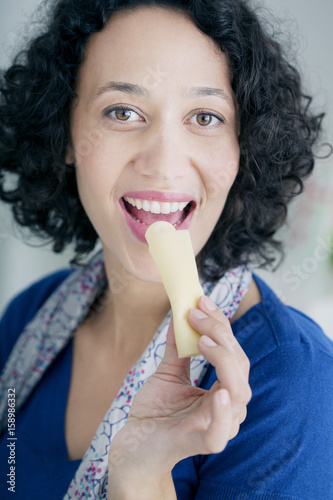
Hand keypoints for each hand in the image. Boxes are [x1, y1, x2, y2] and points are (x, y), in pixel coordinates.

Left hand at [108, 295, 250, 482]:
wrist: (134, 446)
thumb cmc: (155, 412)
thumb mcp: (168, 371)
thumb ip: (178, 346)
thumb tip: (179, 312)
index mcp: (223, 388)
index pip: (232, 352)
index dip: (220, 324)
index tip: (201, 300)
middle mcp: (227, 405)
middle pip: (239, 365)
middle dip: (220, 334)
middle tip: (195, 313)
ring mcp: (218, 424)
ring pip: (239, 392)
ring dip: (224, 361)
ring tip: (203, 341)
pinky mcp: (204, 443)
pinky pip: (221, 431)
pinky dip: (223, 411)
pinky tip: (219, 392)